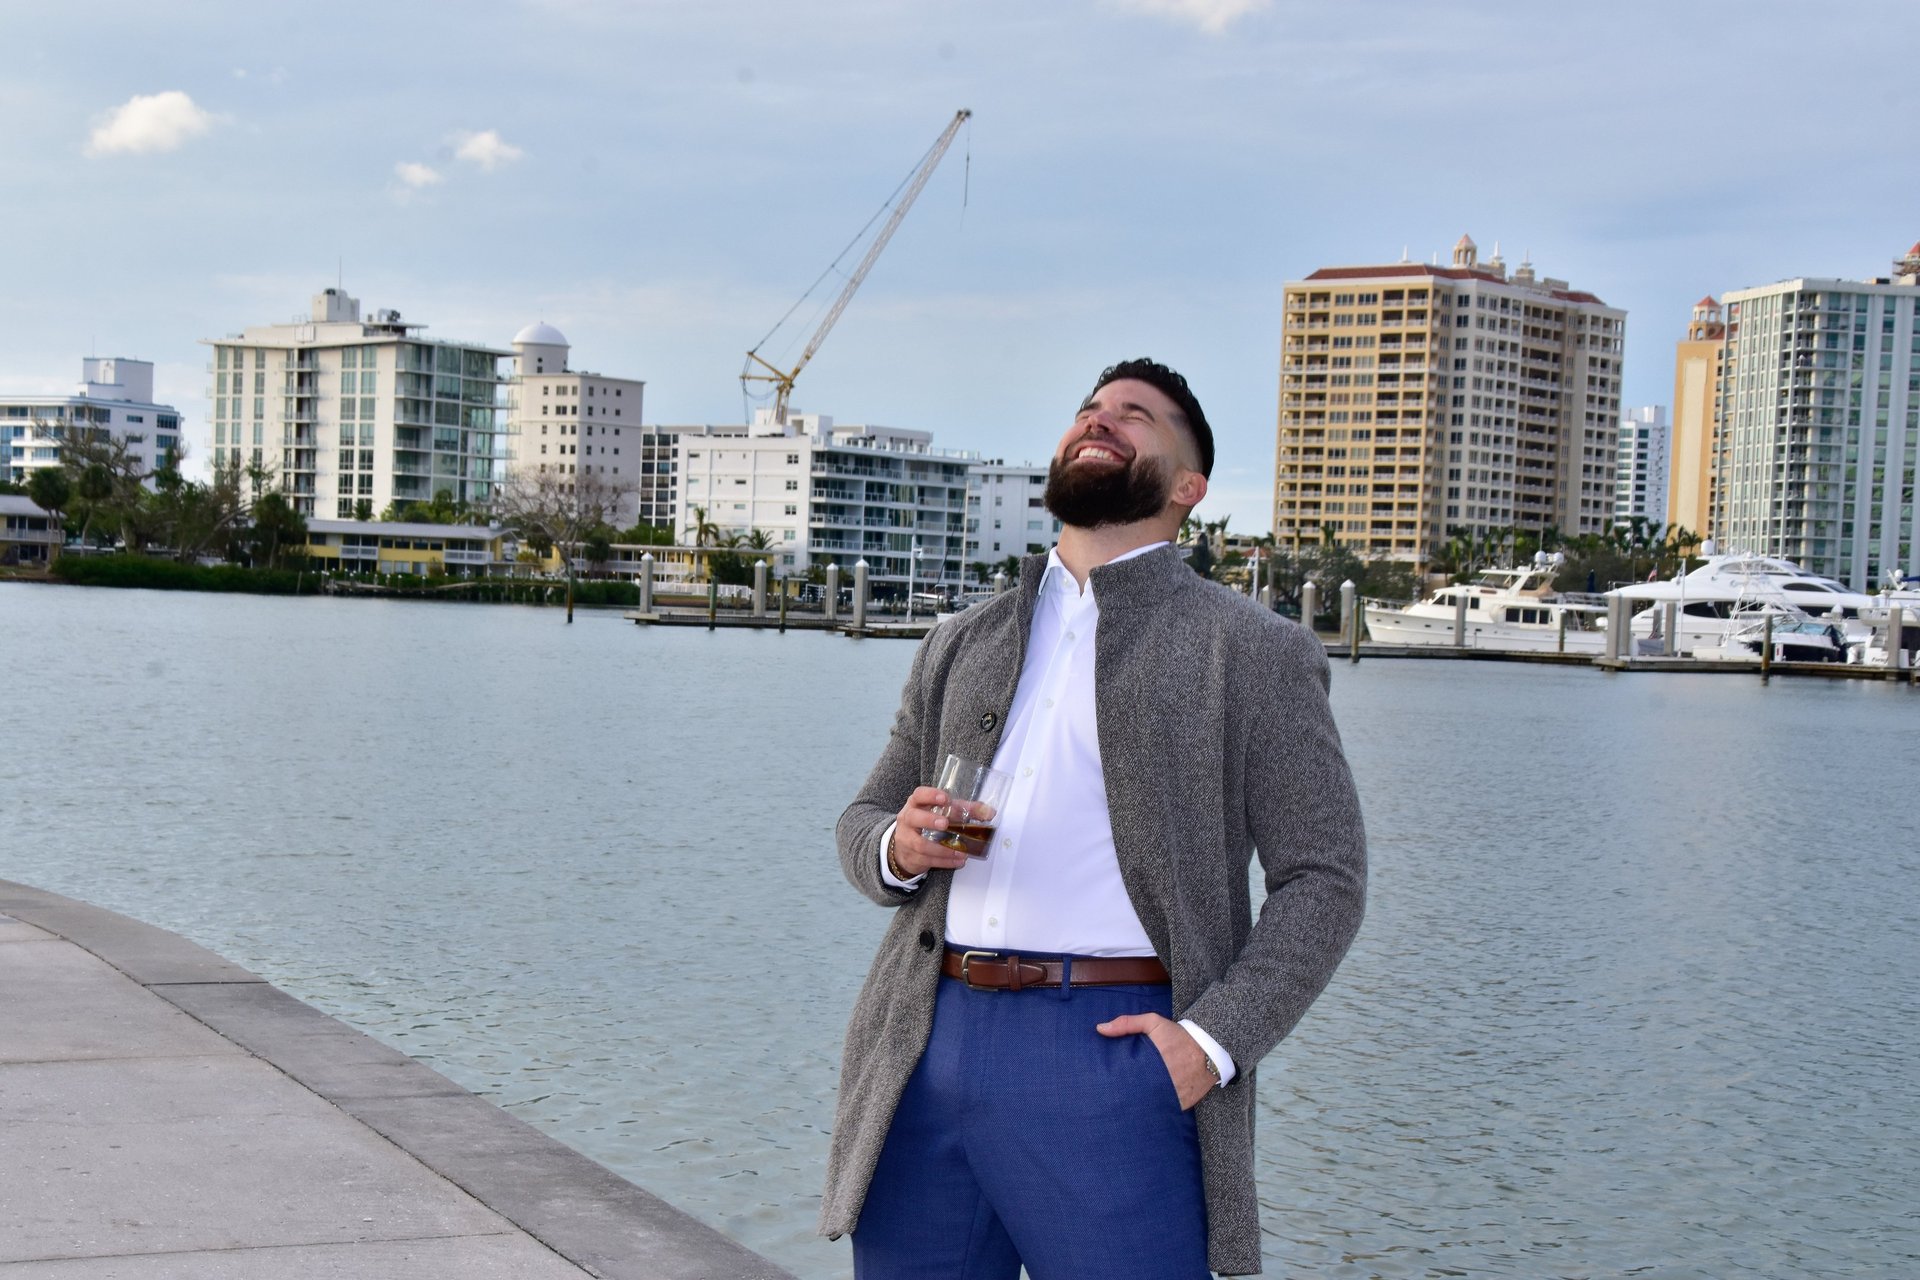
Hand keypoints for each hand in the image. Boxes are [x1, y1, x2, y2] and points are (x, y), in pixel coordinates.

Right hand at [889, 786, 970, 877]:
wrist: (907, 847)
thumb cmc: (928, 824)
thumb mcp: (944, 812)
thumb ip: (966, 810)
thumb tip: (989, 812)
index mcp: (916, 804)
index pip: (918, 795)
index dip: (930, 795)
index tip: (945, 798)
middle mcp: (908, 820)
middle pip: (913, 817)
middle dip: (929, 820)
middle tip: (945, 823)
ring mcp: (907, 839)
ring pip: (920, 844)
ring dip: (942, 849)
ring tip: (961, 851)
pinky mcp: (912, 856)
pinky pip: (927, 860)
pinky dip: (945, 862)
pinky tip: (958, 861)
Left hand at [1095, 1012, 1212, 1110]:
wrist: (1211, 1049)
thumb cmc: (1179, 1036)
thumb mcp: (1154, 1023)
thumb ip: (1127, 1024)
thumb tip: (1100, 1029)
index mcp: (1151, 1063)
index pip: (1125, 1079)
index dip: (1113, 1084)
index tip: (1103, 1085)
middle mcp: (1162, 1082)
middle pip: (1134, 1096)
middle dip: (1123, 1097)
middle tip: (1108, 1099)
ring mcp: (1173, 1096)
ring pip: (1149, 1106)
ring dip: (1138, 1106)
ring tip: (1123, 1108)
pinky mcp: (1182, 1105)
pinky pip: (1164, 1111)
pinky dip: (1156, 1110)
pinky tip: (1144, 1111)